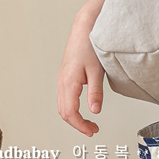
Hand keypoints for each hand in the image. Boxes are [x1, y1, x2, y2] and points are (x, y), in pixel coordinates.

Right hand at [57, 11, 105, 137]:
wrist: (84, 27)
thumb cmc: (90, 44)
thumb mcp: (97, 71)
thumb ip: (95, 93)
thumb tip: (94, 111)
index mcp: (68, 82)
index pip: (70, 112)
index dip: (80, 125)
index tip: (92, 131)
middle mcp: (62, 81)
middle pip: (64, 112)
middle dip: (78, 124)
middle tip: (93, 129)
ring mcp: (62, 79)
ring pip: (62, 106)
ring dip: (74, 117)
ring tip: (90, 122)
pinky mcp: (65, 76)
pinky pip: (64, 98)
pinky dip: (71, 108)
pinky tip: (82, 109)